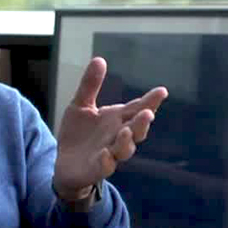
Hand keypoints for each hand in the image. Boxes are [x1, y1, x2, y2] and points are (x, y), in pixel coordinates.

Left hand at [53, 57, 167, 200]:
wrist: (65, 163)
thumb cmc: (79, 134)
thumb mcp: (80, 105)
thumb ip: (90, 85)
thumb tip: (99, 59)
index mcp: (117, 120)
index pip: (137, 108)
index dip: (151, 101)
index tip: (162, 91)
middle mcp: (118, 137)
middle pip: (136, 130)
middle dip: (143, 123)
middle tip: (148, 113)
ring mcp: (109, 154)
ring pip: (124, 149)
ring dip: (127, 141)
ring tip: (126, 131)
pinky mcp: (97, 168)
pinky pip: (105, 166)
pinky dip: (106, 161)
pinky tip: (105, 154)